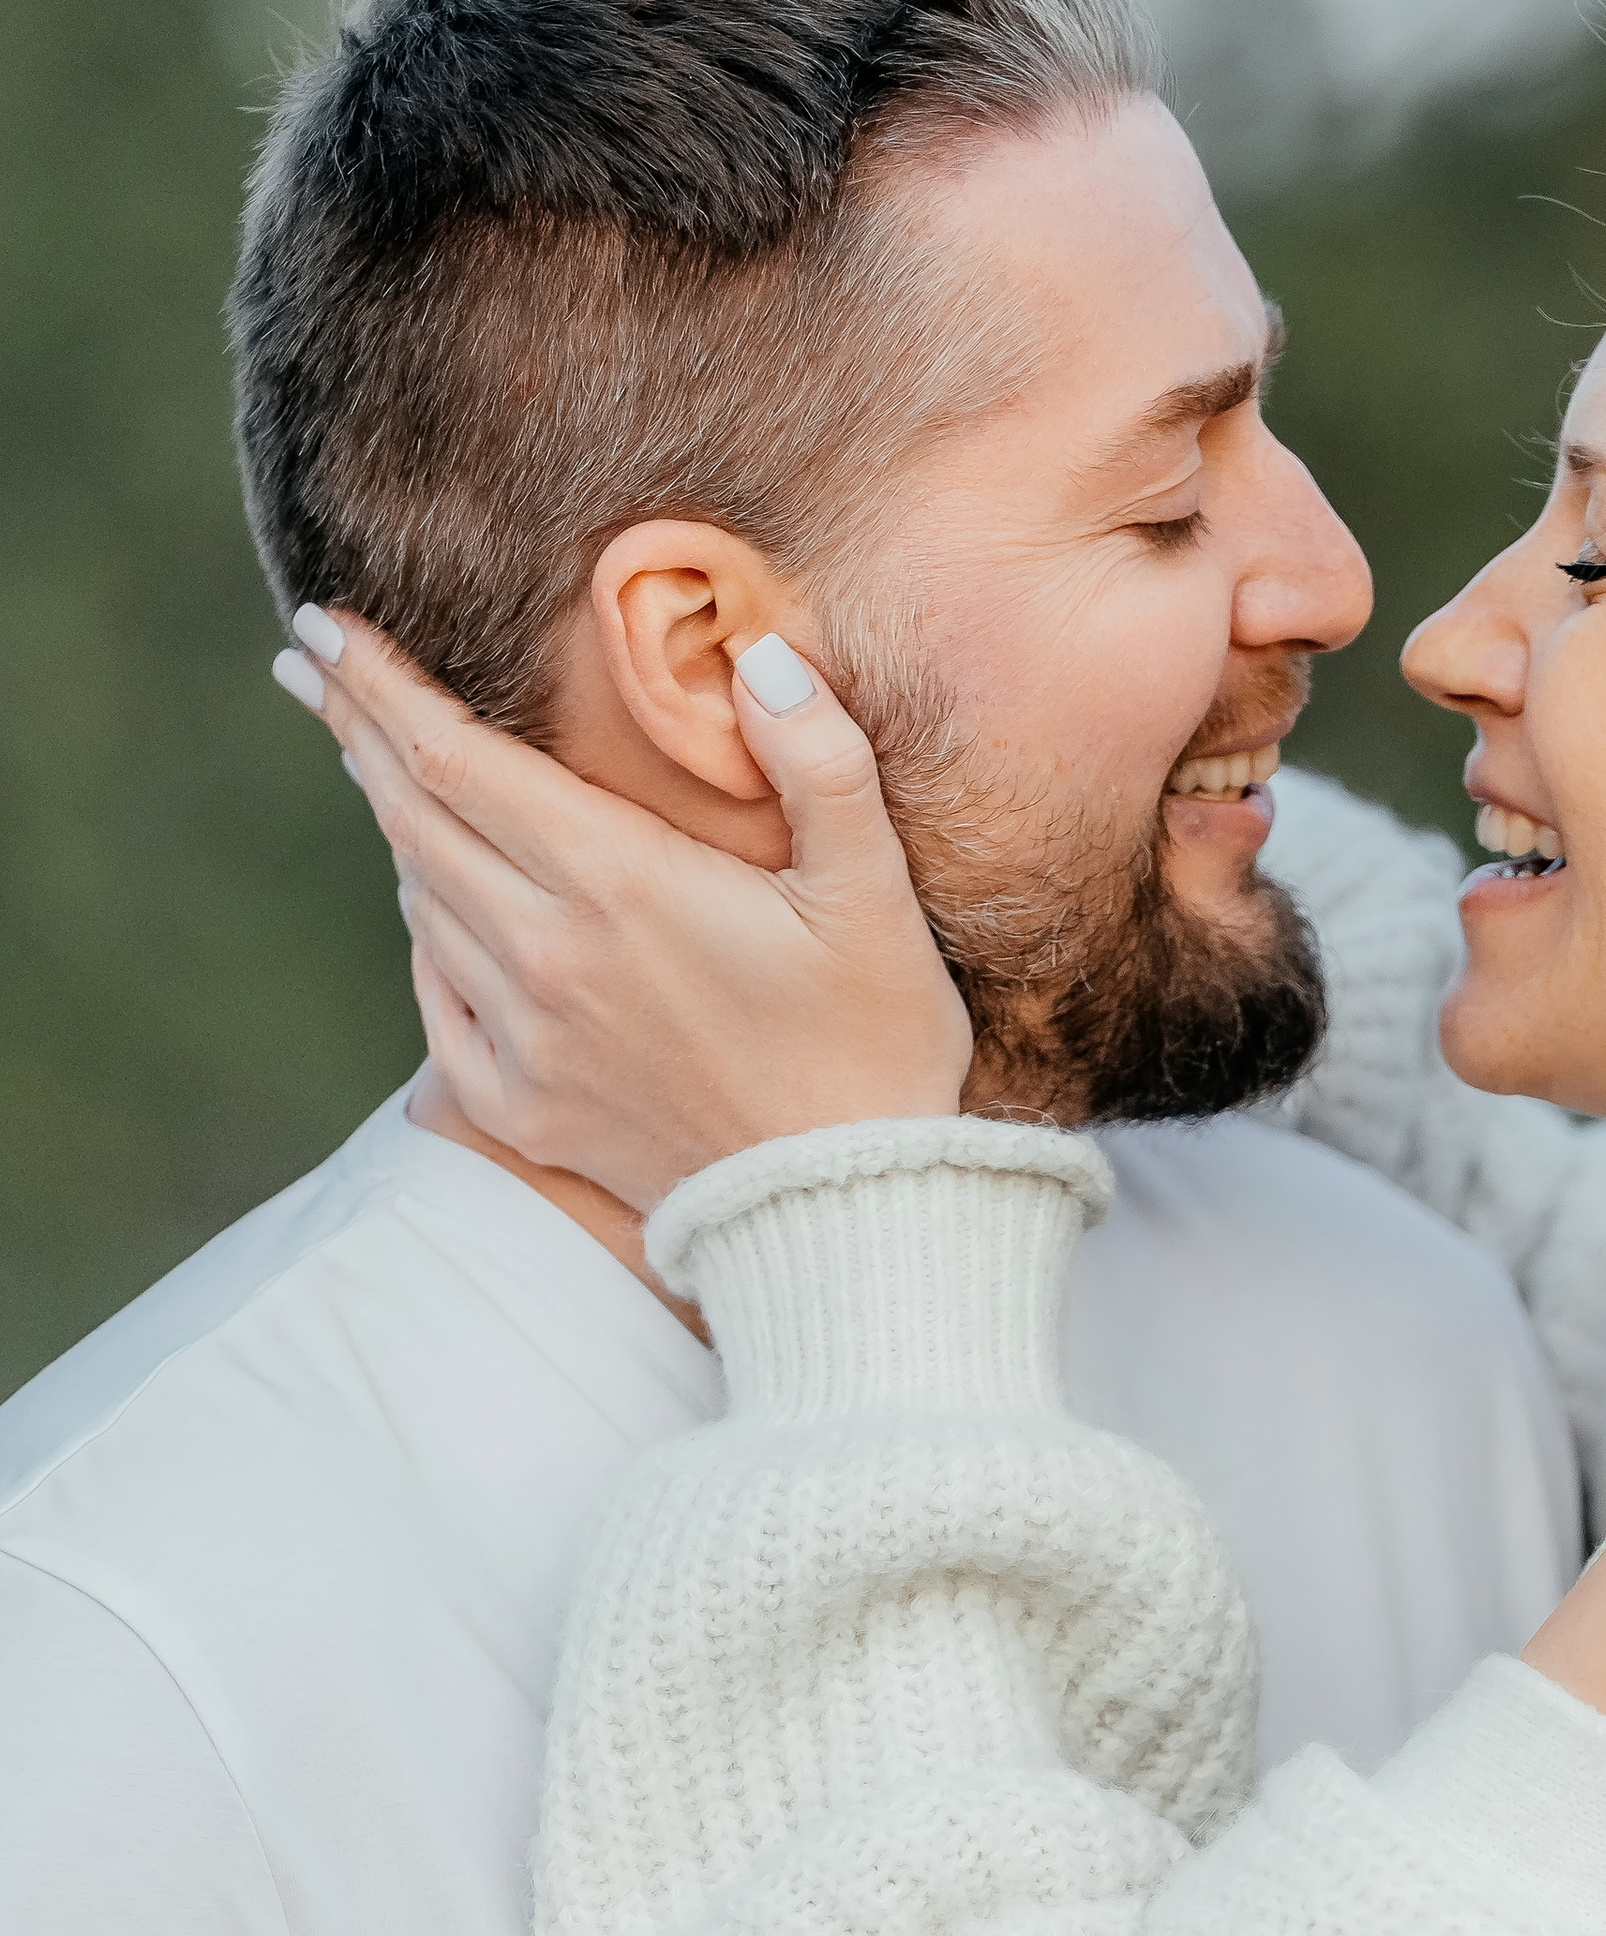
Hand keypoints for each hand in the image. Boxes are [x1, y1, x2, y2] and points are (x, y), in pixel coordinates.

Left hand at [283, 614, 974, 1210]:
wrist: (844, 1216)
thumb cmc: (873, 1049)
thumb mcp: (874, 897)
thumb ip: (822, 764)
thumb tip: (769, 656)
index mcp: (614, 882)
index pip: (452, 757)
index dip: (377, 684)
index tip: (323, 628)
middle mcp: (545, 955)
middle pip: (413, 818)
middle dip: (355, 730)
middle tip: (310, 664)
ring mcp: (526, 1040)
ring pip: (423, 904)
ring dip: (396, 828)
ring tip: (379, 771)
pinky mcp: (527, 1110)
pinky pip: (440, 1006)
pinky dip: (426, 941)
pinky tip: (430, 911)